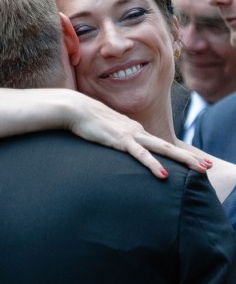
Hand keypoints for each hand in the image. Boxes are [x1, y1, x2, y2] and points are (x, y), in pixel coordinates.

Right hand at [67, 95, 210, 178]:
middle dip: (190, 157)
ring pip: (163, 149)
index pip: (158, 144)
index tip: (191, 162)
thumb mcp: (103, 131)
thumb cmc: (84, 120)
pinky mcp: (121, 140)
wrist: (75, 108)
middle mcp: (137, 131)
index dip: (176, 154)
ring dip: (184, 159)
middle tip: (208, 166)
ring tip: (201, 169)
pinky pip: (141, 155)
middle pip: (168, 146)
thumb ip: (112, 138)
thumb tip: (113, 145)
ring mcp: (131, 135)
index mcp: (133, 130)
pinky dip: (153, 165)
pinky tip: (163, 175)